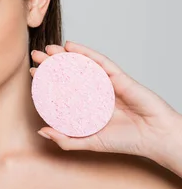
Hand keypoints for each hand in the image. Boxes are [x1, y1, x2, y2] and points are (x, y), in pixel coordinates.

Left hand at [30, 40, 179, 157]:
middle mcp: (95, 91)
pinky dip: (85, 52)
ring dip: (64, 54)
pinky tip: (70, 46)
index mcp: (88, 105)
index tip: (33, 72)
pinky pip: (100, 62)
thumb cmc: (127, 141)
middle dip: (52, 63)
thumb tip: (41, 131)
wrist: (155, 139)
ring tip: (48, 48)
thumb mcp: (91, 142)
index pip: (64, 88)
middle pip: (70, 73)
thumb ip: (67, 139)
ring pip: (83, 64)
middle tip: (36, 55)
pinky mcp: (120, 77)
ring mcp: (107, 82)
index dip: (48, 79)